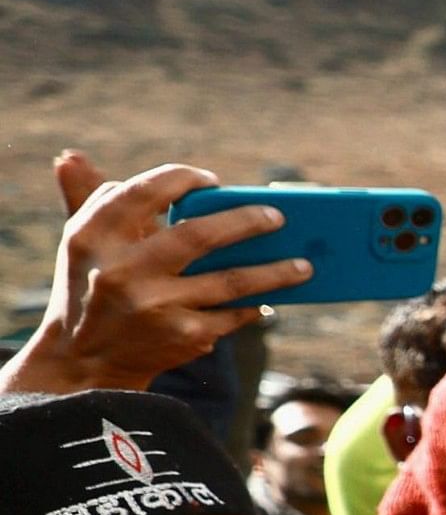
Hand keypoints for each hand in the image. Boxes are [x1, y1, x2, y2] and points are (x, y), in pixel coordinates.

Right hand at [0, 158, 305, 395]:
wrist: (83, 358)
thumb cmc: (90, 284)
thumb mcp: (82, 242)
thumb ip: (88, 197)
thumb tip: (71, 156)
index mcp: (94, 236)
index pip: (144, 193)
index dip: (183, 180)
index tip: (213, 181)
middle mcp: (121, 270)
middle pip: (198, 236)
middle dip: (246, 222)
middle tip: (278, 216)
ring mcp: (154, 306)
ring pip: (231, 281)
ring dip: (276, 272)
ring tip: (304, 265)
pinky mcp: (181, 336)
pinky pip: (233, 315)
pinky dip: (254, 305)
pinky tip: (270, 299)